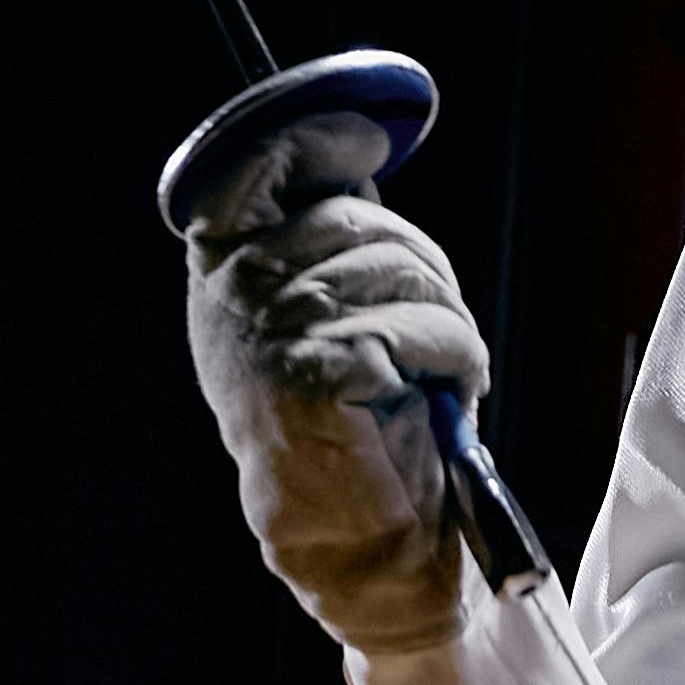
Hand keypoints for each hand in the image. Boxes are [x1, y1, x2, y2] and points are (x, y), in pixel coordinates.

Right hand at [183, 110, 490, 645]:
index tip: (369, 141)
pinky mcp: (321, 371)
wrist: (358, 548)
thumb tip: (357, 162)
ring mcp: (273, 331)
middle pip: (365, 219)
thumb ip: (323, 245)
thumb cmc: (357, 430)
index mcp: (224, 274)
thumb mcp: (321, 320)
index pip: (253, 163)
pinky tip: (450, 396)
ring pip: (407, 271)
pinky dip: (460, 359)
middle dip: (423, 268)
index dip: (317, 137)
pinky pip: (430, 328)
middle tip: (435, 335)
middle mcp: (236, 294)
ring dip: (448, 322)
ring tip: (440, 376)